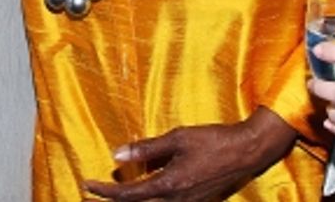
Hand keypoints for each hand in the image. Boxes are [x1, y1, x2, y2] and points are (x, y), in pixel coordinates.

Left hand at [81, 108, 296, 200]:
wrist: (247, 152)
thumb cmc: (212, 141)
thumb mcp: (177, 138)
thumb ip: (147, 148)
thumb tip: (118, 154)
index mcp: (169, 185)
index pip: (129, 195)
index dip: (105, 192)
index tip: (87, 185)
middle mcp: (176, 201)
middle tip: (92, 197)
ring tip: (113, 195)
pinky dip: (149, 201)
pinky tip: (144, 193)